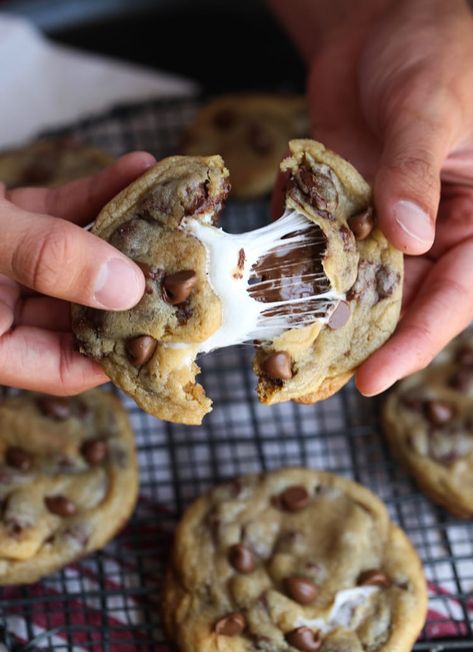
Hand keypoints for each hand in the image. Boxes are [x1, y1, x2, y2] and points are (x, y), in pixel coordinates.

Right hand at [0, 151, 154, 394]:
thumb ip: (44, 260)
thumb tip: (125, 287)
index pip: (67, 368)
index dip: (122, 352)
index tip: (174, 326)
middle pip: (84, 309)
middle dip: (137, 282)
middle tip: (188, 261)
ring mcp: (3, 266)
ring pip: (78, 257)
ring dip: (126, 230)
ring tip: (176, 209)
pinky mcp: (3, 224)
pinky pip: (57, 214)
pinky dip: (94, 195)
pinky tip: (135, 171)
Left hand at [269, 0, 472, 393]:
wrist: (379, 25)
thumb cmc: (432, 50)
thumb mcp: (430, 110)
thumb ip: (415, 174)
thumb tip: (407, 235)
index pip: (453, 297)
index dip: (415, 342)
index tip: (373, 377)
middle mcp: (432, 232)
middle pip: (397, 303)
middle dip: (355, 342)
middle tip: (309, 380)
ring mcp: (383, 223)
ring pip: (353, 284)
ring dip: (318, 315)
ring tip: (279, 353)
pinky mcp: (342, 209)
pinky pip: (320, 248)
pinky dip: (296, 267)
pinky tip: (264, 290)